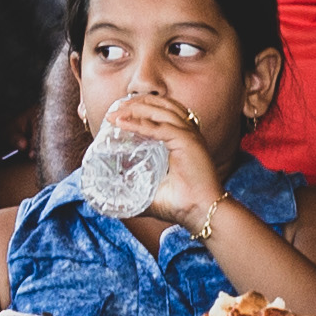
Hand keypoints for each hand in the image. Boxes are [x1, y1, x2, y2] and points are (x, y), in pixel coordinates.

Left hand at [105, 88, 229, 231]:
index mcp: (184, 138)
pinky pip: (159, 128)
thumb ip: (137, 189)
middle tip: (112, 111)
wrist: (202, 213)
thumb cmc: (182, 204)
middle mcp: (189, 132)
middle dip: (134, 103)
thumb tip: (114, 197)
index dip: (140, 107)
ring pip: (159, 111)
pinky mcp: (187, 142)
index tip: (119, 113)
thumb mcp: (154, 191)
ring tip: (114, 115)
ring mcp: (189, 135)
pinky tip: (122, 124)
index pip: (162, 110)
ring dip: (134, 109)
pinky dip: (139, 124)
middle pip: (160, 104)